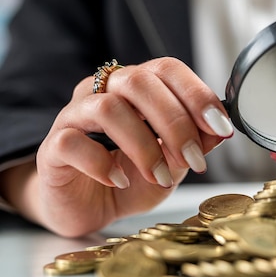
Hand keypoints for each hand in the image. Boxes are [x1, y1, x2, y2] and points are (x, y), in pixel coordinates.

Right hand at [28, 57, 232, 236]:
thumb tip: (220, 131)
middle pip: (139, 82)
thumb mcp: (173, 163)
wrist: (89, 207)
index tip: (221, 126)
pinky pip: (72, 143)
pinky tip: (119, 180)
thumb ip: (195, 144)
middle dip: (176, 122)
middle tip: (195, 159)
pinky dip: (102, 163)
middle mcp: (104, 92)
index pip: (167, 69)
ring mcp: (74, 116)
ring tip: (161, 177)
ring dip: (144, 146)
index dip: (197, 94)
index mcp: (137, 88)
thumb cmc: (131, 178)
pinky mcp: (52, 147)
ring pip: (108, 108)